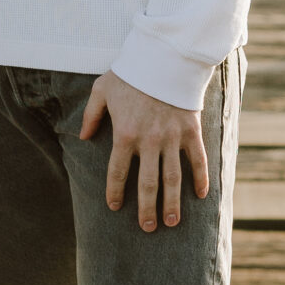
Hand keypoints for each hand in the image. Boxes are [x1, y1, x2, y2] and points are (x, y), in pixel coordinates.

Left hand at [81, 71, 210, 232]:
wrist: (164, 57)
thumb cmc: (131, 73)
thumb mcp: (102, 89)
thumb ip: (92, 115)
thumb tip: (84, 137)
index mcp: (125, 134)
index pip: (117, 172)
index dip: (115, 192)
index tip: (115, 207)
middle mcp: (149, 141)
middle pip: (148, 183)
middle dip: (146, 209)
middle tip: (147, 227)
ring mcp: (172, 138)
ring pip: (173, 178)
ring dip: (172, 203)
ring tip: (170, 222)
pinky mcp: (191, 131)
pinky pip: (197, 160)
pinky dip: (200, 178)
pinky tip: (200, 196)